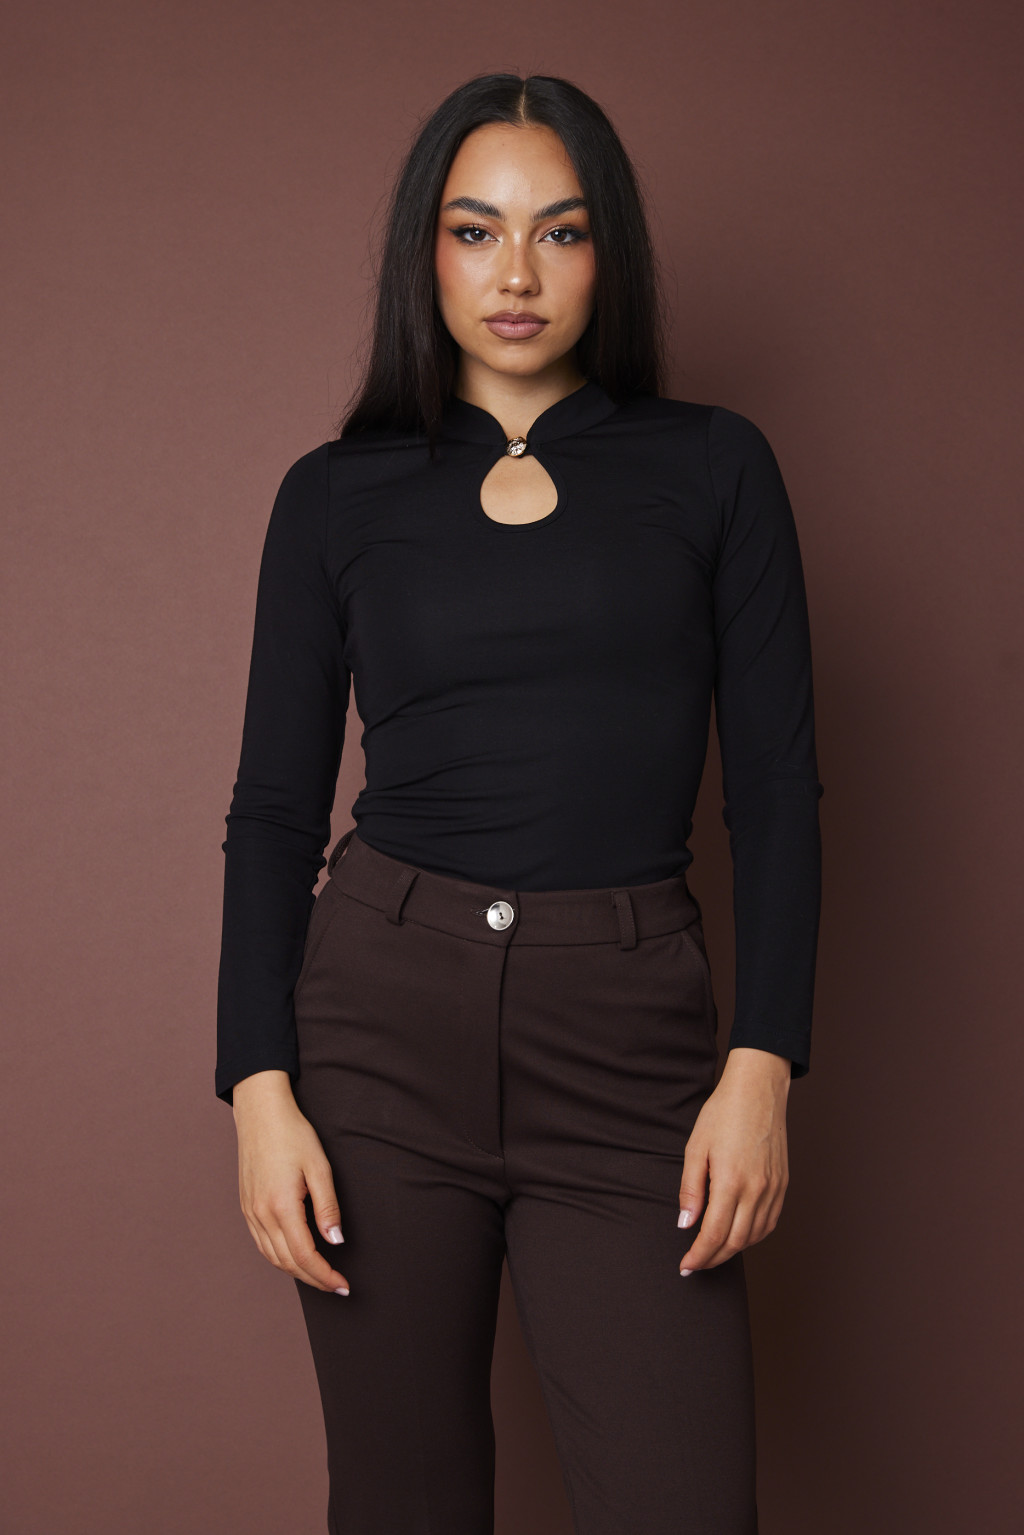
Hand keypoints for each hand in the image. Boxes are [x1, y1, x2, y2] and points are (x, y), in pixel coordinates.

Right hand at [232, 1070, 350, 1294]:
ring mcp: (250, 1212)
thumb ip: (328, 1207)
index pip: (305, 1256)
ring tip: (319, 1276)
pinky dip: (279, 1258)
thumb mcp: (319, 1166)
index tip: (343, 1285)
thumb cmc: (293, 1134)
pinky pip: (262, 1244)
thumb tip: (335, 1241)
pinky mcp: (246, 1207)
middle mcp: (261, 1215)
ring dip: (296, 1272)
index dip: (325, 1275)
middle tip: (336, 1286)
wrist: (261, 1114)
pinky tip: (294, 1257)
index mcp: (281, 1206)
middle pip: (288, 1263)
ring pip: (272, 1257)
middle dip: (314, 1279)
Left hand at [675, 1047, 790, 1275]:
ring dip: (732, 1250)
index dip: (698, 1256)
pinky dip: (753, 1236)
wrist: (759, 1090)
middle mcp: (757, 1190)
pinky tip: (738, 1235)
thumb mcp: (696, 1147)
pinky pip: (769, 1222)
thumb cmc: (723, 1113)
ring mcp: (773, 1188)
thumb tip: (685, 1225)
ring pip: (754, 1236)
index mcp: (731, 1181)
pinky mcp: (783, 1184)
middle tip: (695, 1265)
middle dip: (713, 1259)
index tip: (686, 1267)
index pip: (714, 1235)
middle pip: (735, 1242)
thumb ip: (690, 1189)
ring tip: (713, 1252)